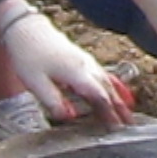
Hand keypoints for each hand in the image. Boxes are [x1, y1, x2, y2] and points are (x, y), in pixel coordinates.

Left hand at [0, 2, 135, 126]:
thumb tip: (69, 117)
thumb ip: (53, 100)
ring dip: (119, 98)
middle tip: (130, 125)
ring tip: (128, 113)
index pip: (99, 96)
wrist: (27, 29)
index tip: (116, 128)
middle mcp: (86, 66)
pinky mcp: (83, 60)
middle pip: (108, 90)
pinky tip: (120, 91)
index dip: (109, 112)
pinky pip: (104, 74)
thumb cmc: (29, 55)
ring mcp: (86, 62)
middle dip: (119, 108)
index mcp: (76, 73)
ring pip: (108, 82)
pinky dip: (114, 85)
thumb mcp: (35, 82)